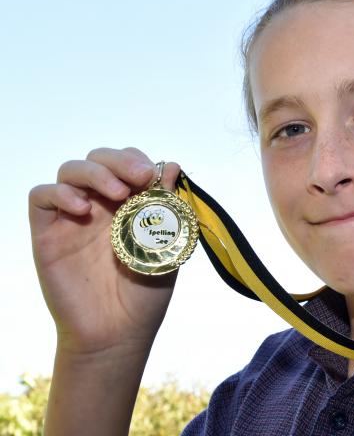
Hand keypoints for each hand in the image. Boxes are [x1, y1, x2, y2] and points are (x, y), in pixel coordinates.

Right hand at [29, 147, 180, 356]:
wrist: (117, 334)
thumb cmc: (145, 294)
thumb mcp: (165, 246)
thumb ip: (167, 207)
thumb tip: (171, 165)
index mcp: (130, 205)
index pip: (127, 164)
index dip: (137, 161)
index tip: (152, 175)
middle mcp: (100, 206)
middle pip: (99, 159)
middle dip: (119, 160)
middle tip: (138, 177)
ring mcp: (73, 217)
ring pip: (70, 170)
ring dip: (94, 172)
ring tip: (116, 194)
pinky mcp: (48, 233)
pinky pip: (41, 197)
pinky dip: (59, 193)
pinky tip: (83, 210)